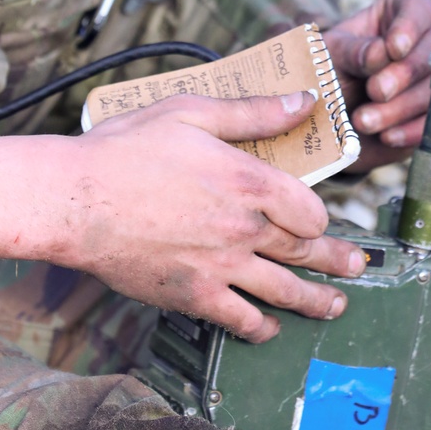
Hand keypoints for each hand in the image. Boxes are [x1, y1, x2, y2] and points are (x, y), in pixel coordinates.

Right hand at [0, 90, 366, 342]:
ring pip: (283, 292)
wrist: (74, 200)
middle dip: (337, 262)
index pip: (309, 209)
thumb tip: (304, 100)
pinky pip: (240, 320)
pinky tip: (269, 329)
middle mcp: (243, 228)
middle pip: (306, 252)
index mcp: (248, 181)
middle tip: (356, 267)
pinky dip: (261, 328)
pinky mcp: (192, 295)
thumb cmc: (126, 149)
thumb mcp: (193, 112)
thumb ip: (254, 112)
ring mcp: (220, 266)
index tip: (321, 218)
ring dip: (315, 301)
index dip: (320, 215)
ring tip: (335, 306)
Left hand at [323, 0, 430, 171]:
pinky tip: (387, 136)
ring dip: (401, 107)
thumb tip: (381, 53)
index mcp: (400, 11)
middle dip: (404, 74)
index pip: (417, 7)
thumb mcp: (331, 54)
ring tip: (364, 120)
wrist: (325, 116)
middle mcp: (425, 41)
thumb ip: (353, 51)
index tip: (394, 48)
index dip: (410, 26)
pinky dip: (411, 131)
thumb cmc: (328, 70)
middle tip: (376, 91)